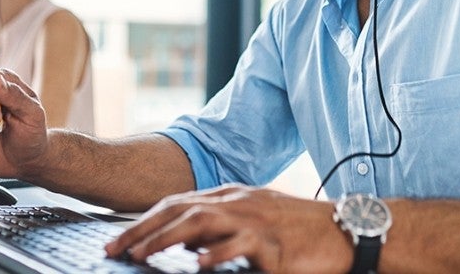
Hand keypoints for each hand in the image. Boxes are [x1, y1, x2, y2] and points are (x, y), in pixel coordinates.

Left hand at [105, 185, 353, 273]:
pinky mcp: (274, 241)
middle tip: (114, 248)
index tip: (119, 239)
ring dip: (167, 237)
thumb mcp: (255, 220)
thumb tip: (185, 241)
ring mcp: (255, 218)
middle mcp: (238, 201)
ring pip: (201, 221)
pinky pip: (240, 245)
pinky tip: (197, 265)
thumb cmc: (300, 229)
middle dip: (143, 229)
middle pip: (180, 209)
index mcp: (231, 196)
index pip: (178, 203)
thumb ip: (221, 227)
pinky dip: (217, 253)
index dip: (146, 220)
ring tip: (141, 254)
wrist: (344, 230)